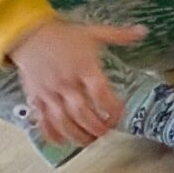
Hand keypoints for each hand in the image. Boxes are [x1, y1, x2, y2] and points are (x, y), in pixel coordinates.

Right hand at [7, 18, 146, 146]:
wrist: (30, 35)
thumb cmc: (64, 35)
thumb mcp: (94, 32)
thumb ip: (119, 35)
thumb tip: (143, 31)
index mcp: (84, 66)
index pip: (100, 92)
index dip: (112, 106)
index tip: (120, 112)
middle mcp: (66, 82)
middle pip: (81, 111)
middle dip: (95, 126)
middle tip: (106, 132)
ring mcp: (49, 92)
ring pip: (63, 120)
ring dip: (77, 134)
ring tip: (89, 141)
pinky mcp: (36, 98)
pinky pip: (43, 120)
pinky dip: (52, 134)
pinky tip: (63, 141)